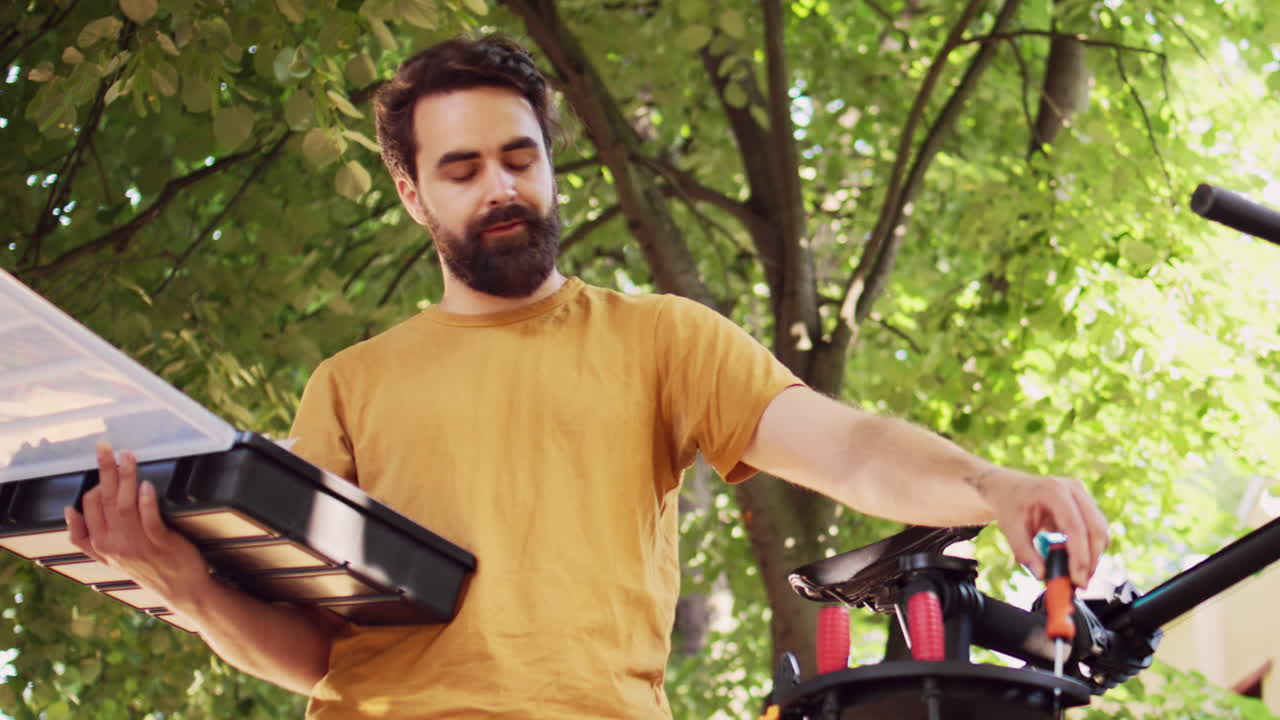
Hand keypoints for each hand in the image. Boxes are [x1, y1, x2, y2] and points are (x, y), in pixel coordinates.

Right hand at [66, 443, 211, 606]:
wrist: (181, 589)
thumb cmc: (146, 568)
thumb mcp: (108, 558)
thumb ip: (86, 537)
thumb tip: (69, 510)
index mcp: (99, 545)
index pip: (86, 507)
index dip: (93, 482)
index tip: (102, 462)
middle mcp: (113, 545)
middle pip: (103, 501)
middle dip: (103, 470)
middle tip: (105, 446)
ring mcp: (136, 544)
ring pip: (124, 505)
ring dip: (125, 477)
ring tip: (127, 456)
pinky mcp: (159, 543)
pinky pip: (149, 519)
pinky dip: (146, 501)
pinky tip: (146, 485)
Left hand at [979, 469, 1107, 586]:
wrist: (1010, 488)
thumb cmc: (1010, 505)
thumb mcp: (1010, 529)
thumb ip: (1024, 552)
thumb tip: (1042, 576)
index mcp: (1053, 491)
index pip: (1075, 527)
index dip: (1080, 556)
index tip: (1078, 580)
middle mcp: (1073, 489)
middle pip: (1095, 528)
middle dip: (1092, 559)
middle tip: (1081, 583)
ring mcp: (1082, 495)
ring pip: (1100, 530)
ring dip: (1094, 556)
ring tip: (1078, 575)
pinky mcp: (1086, 504)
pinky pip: (1096, 529)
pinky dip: (1091, 548)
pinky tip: (1078, 562)